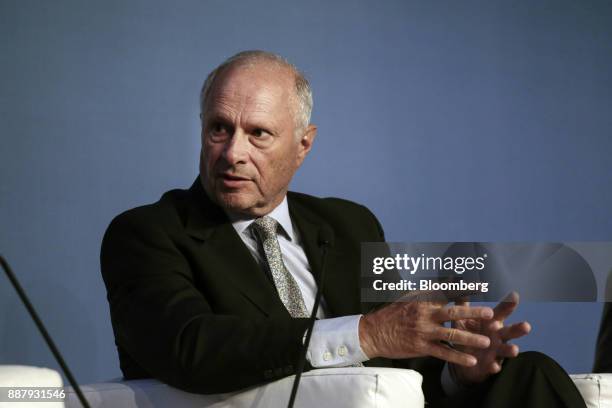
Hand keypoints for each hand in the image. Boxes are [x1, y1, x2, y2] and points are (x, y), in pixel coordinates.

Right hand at [359, 292, 494, 366]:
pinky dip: (458, 357)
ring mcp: (423, 332)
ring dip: (470, 339)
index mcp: (422, 300)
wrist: (374, 332)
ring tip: (486, 342)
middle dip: (472, 313)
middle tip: (490, 313)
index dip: (464, 288)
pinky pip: (443, 353)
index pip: (446, 292)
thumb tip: (447, 280)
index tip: (480, 285)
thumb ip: (428, 291)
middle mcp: (424, 315)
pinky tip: (472, 360)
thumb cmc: (392, 313)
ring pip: (450, 335)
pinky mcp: (421, 347)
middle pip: (452, 313)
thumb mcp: (409, 297)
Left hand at [450, 291, 531, 384]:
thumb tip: (455, 280)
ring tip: (515, 349)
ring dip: (510, 349)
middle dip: (518, 329)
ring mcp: (496, 351)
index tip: (514, 295)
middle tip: (526, 325)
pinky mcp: (490, 364)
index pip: (502, 311)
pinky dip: (494, 366)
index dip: (508, 303)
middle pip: (510, 331)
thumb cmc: (467, 332)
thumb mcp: (462, 316)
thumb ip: (462, 301)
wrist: (464, 357)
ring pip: (506, 349)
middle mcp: (498, 335)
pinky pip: (494, 366)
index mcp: (492, 321)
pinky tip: (494, 367)